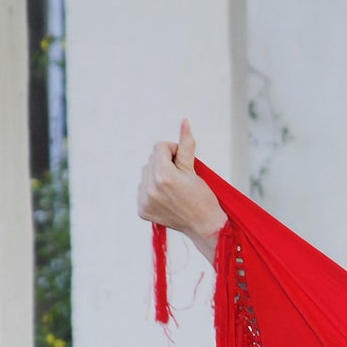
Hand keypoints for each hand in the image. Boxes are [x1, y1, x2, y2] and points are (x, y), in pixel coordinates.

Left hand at [137, 118, 224, 258]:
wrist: (204, 226)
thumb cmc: (203, 197)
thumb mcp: (194, 169)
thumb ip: (186, 145)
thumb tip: (184, 120)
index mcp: (164, 175)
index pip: (160, 147)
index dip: (173, 151)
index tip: (183, 163)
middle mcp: (150, 188)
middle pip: (151, 160)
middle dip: (164, 164)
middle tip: (180, 179)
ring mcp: (144, 200)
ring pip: (146, 173)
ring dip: (157, 176)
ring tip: (173, 189)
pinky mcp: (142, 209)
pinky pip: (142, 189)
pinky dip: (152, 190)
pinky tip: (166, 198)